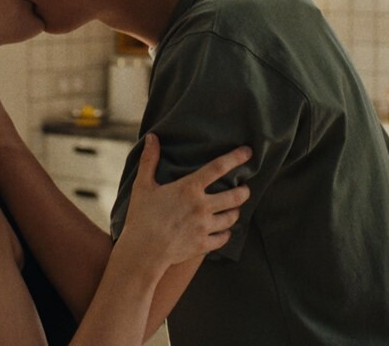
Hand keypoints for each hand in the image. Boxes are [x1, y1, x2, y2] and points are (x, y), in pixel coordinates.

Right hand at [117, 133, 251, 267]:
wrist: (142, 251)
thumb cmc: (141, 217)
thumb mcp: (142, 186)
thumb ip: (149, 160)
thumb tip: (152, 137)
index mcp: (189, 189)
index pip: (218, 167)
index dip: (235, 158)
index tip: (247, 152)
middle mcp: (202, 207)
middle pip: (235, 196)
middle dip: (244, 191)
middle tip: (244, 188)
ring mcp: (205, 227)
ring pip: (232, 217)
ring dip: (235, 212)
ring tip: (234, 209)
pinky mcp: (204, 245)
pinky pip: (224, 238)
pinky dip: (226, 233)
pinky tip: (223, 230)